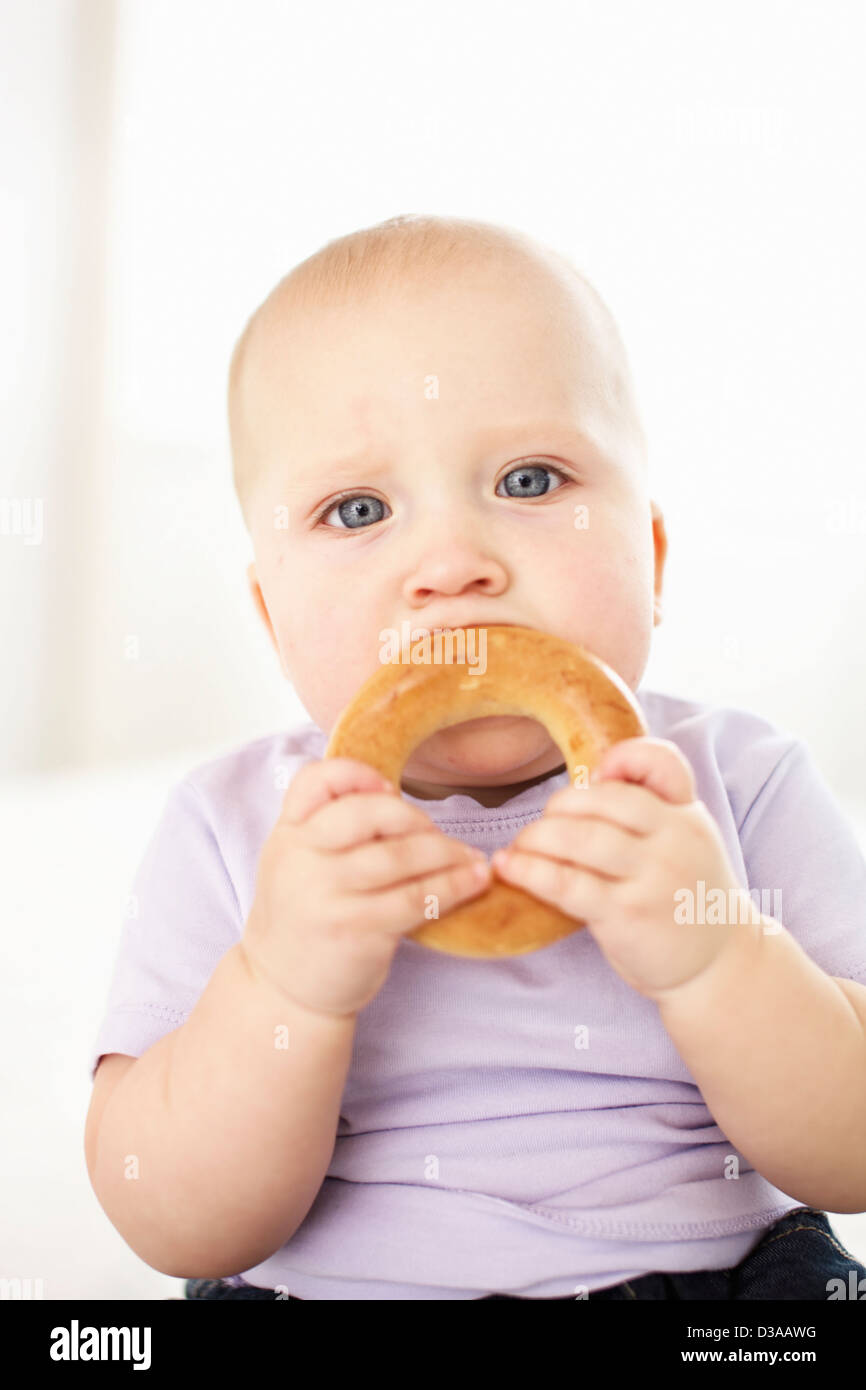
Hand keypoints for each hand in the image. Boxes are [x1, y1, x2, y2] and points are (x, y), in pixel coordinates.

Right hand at [241, 757, 490, 1018]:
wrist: (282, 989)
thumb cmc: (304, 917)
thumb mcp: (295, 862)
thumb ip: (324, 826)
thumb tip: (388, 793)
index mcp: (287, 834)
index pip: (315, 781)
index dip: (356, 775)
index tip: (388, 789)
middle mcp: (301, 860)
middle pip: (367, 813)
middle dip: (414, 818)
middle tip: (437, 834)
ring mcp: (327, 895)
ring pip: (400, 856)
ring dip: (447, 853)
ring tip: (471, 859)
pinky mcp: (356, 930)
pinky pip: (416, 898)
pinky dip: (453, 886)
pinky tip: (474, 882)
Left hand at [491, 737, 748, 1002]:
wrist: (720, 966)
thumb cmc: (687, 897)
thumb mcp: (687, 842)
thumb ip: (653, 807)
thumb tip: (593, 775)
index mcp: (687, 815)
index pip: (661, 762)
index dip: (623, 758)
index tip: (595, 776)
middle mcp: (674, 840)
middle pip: (603, 800)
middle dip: (560, 806)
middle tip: (542, 825)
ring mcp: (652, 877)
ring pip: (580, 837)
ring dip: (537, 837)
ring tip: (520, 846)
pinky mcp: (626, 914)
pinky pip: (567, 883)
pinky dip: (530, 871)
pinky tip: (509, 866)